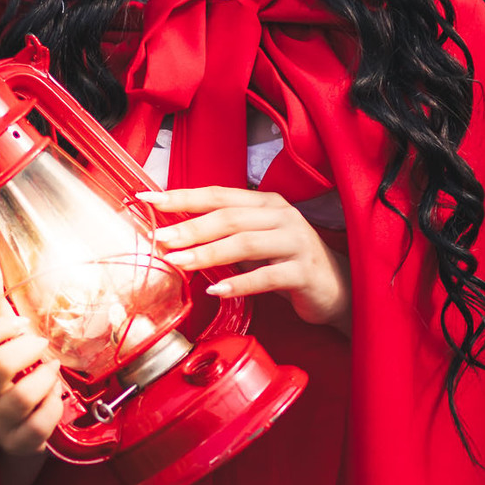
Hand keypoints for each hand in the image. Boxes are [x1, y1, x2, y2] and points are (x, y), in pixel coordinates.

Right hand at [0, 233, 63, 456]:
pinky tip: (54, 398)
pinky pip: (42, 424)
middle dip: (31, 348)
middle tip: (40, 345)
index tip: (18, 323)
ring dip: (46, 378)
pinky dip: (56, 407)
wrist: (20, 428)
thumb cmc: (12, 369)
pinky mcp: (17, 444)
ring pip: (23, 396)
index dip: (1, 327)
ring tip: (50, 369)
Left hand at [140, 187, 350, 332]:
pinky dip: (240, 283)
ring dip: (208, 253)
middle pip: (228, 217)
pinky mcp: (304, 271)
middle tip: (160, 238)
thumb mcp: (255, 244)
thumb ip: (224, 235)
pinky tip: (217, 290)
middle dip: (190, 227)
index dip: (182, 196)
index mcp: (265, 204)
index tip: (148, 200)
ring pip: (245, 243)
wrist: (337, 289)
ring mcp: (295, 242)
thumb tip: (175, 235)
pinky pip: (267, 276)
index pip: (218, 195)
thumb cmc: (287, 263)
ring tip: (179, 262)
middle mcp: (282, 216)